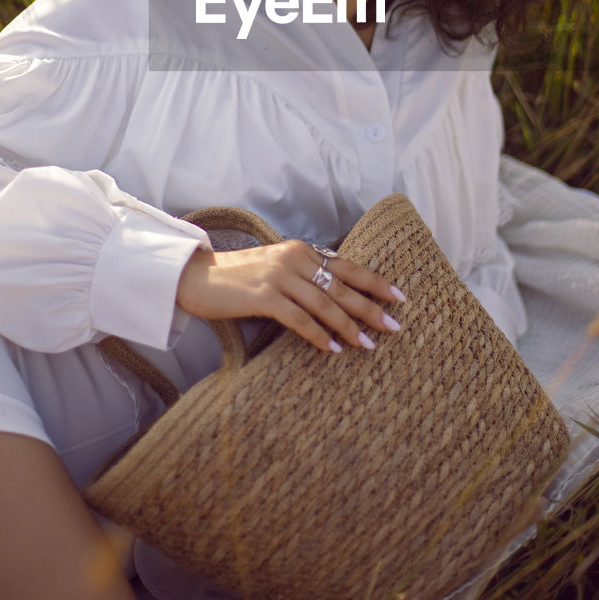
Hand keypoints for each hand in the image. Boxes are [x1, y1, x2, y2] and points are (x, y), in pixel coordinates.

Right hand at [176, 239, 405, 353]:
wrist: (198, 277)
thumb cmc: (239, 276)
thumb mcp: (277, 266)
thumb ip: (305, 273)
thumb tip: (338, 292)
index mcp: (302, 250)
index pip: (348, 266)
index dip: (375, 282)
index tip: (399, 297)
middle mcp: (294, 259)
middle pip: (342, 286)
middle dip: (370, 308)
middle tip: (393, 326)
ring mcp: (279, 277)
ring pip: (325, 304)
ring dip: (348, 327)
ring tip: (367, 345)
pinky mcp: (264, 297)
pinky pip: (300, 319)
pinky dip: (319, 335)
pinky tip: (332, 349)